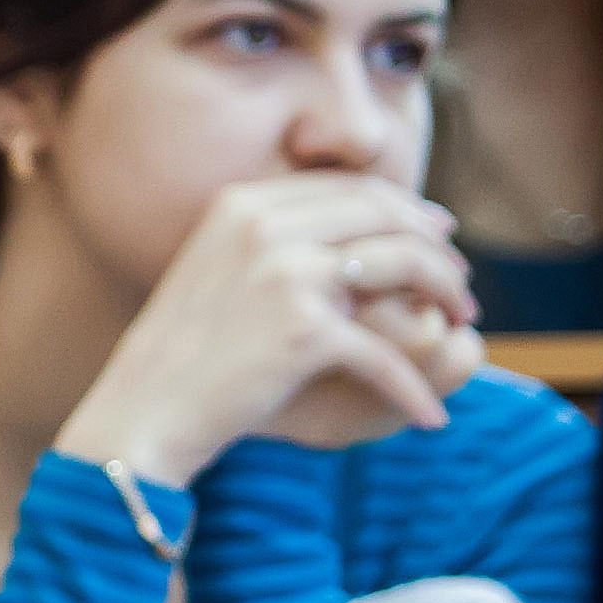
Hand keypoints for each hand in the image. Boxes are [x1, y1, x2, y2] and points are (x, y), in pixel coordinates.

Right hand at [60, 172, 478, 486]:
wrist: (141, 412)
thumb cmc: (181, 357)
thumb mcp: (216, 273)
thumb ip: (271, 243)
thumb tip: (341, 238)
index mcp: (242, 203)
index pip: (352, 187)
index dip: (408, 209)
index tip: (439, 236)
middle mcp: (264, 225)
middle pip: (386, 216)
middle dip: (437, 250)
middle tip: (462, 288)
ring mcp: (285, 273)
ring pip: (401, 265)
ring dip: (444, 296)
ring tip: (462, 328)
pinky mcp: (303, 331)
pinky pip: (386, 352)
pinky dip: (413, 388)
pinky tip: (430, 416)